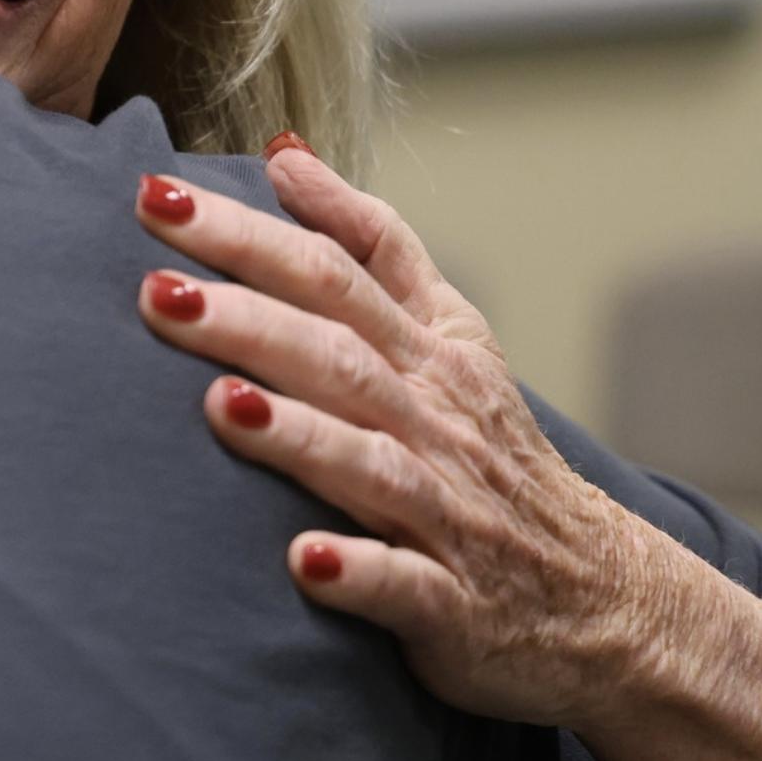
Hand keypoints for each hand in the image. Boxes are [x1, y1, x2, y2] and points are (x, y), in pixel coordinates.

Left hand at [129, 148, 680, 732]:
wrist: (606, 599)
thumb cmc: (495, 454)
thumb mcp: (451, 333)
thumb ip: (371, 244)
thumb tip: (284, 154)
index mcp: (430, 351)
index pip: (335, 269)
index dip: (253, 229)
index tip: (161, 195)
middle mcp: (436, 420)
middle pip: (338, 352)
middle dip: (246, 319)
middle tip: (155, 293)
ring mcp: (448, 513)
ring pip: (370, 462)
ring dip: (298, 433)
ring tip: (224, 407)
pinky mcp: (455, 605)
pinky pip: (405, 586)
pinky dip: (357, 573)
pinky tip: (304, 562)